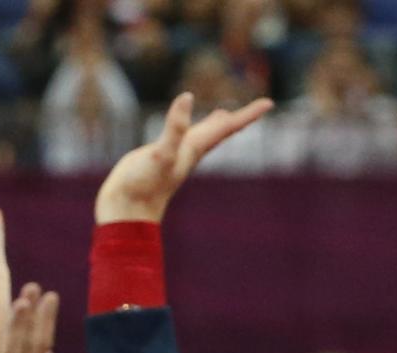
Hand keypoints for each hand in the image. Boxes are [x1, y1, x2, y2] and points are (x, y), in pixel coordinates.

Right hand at [94, 92, 273, 225]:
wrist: (127, 212)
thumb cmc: (144, 185)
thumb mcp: (161, 153)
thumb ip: (175, 128)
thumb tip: (187, 97)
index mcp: (195, 148)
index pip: (227, 128)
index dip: (248, 114)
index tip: (269, 103)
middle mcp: (190, 152)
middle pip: (221, 132)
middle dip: (239, 119)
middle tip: (259, 107)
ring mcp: (176, 157)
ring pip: (202, 138)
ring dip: (216, 126)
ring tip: (224, 115)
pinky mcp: (161, 160)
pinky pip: (181, 141)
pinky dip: (187, 130)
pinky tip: (185, 131)